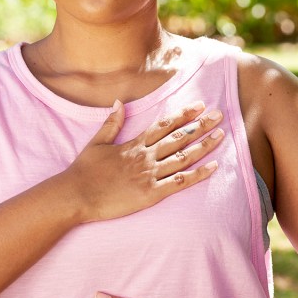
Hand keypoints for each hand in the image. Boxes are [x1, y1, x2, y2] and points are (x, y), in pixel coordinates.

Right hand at [67, 100, 223, 222]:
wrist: (76, 195)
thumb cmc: (84, 171)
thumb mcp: (96, 142)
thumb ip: (111, 122)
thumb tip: (119, 102)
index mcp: (134, 144)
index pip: (164, 124)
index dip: (184, 114)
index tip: (199, 105)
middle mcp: (146, 156)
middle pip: (179, 137)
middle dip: (201, 125)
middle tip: (220, 115)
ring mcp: (150, 174)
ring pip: (183, 156)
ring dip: (204, 145)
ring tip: (221, 135)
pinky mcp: (151, 193)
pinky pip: (180, 182)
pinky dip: (198, 174)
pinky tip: (213, 167)